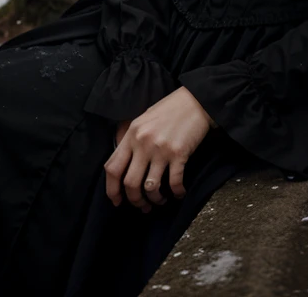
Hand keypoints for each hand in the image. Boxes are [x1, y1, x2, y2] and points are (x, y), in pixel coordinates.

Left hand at [104, 86, 214, 212]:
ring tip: (160, 200)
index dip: (112, 189)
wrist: (195, 100)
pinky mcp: (179, 154)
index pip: (112, 168)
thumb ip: (130, 139)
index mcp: (131, 134)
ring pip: (150, 187)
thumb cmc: (169, 110)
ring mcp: (161, 149)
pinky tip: (179, 194)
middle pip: (130, 183)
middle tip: (142, 205)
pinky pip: (174, 182)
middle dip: (135, 200)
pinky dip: (176, 193)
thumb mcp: (143, 119)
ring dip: (155, 200)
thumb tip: (122, 162)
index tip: (117, 200)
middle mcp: (143, 143)